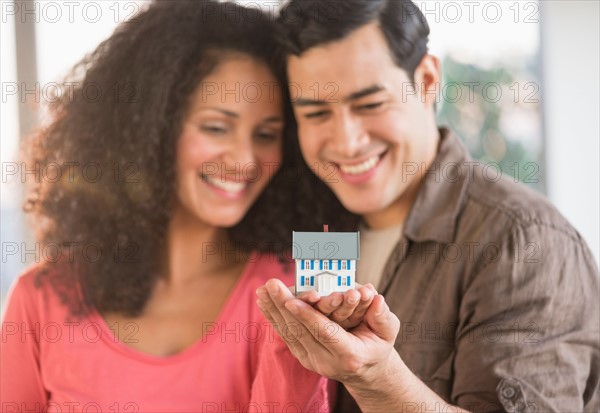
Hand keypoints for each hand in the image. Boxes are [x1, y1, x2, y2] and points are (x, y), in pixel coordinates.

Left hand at [256, 278, 399, 385]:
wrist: (367, 371)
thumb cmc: (378, 345)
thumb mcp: (388, 331)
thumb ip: (382, 316)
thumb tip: (376, 298)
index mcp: (350, 355)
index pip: (325, 333)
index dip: (308, 316)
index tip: (291, 300)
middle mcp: (327, 362)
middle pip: (301, 332)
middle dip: (283, 307)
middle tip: (271, 285)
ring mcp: (312, 362)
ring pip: (289, 334)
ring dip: (273, 311)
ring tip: (262, 291)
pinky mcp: (303, 357)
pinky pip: (286, 336)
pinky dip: (274, 318)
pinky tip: (264, 303)